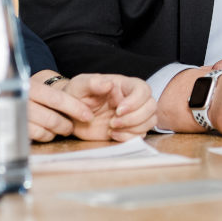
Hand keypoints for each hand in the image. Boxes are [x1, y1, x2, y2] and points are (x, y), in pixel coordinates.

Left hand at [27, 72, 156, 141]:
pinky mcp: (129, 129)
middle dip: (135, 117)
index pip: (143, 89)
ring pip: (151, 120)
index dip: (136, 101)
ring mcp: (132, 115)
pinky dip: (128, 137)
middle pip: (152, 106)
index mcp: (123, 86)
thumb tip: (109, 83)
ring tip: (112, 128)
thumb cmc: (76, 96)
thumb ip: (93, 83)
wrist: (70, 115)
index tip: (118, 110)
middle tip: (113, 122)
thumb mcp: (80, 86)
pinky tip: (112, 135)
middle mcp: (132, 99)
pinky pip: (141, 135)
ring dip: (134, 128)